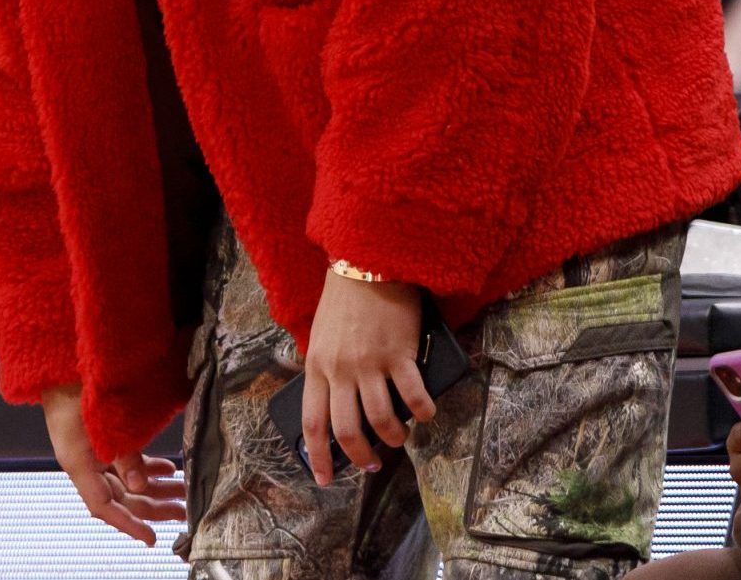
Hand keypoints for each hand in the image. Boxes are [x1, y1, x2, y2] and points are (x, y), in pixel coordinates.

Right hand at [41, 384, 185, 545]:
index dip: (128, 524)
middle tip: (183, 512)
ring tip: (182, 492)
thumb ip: (123, 454)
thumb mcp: (100, 421)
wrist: (60, 362)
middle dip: (153, 506)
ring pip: (128, 480)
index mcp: (78, 464)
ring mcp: (93, 452)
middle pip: (122, 496)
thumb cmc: (76, 386)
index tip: (151, 538)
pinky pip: (127, 462)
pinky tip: (168, 469)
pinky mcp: (102, 439)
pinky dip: (148, 467)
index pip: (104, 507)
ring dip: (155, 487)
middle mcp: (86, 463)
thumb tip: (140, 485)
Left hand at [300, 269, 435, 483]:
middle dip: (360, 455)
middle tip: (371, 463)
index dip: (318, 457)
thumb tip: (338, 402)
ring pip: (381, 418)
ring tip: (400, 439)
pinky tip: (427, 414)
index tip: (323, 479)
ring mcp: (370, 363)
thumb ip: (326, 368)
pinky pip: (412, 394)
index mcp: (317, 366)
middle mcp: (341, 370)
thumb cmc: (345, 298)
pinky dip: (421, 410)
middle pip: (347, 429)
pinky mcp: (399, 352)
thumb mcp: (322, 335)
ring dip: (393, 437)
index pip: (313, 423)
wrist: (368, 260)